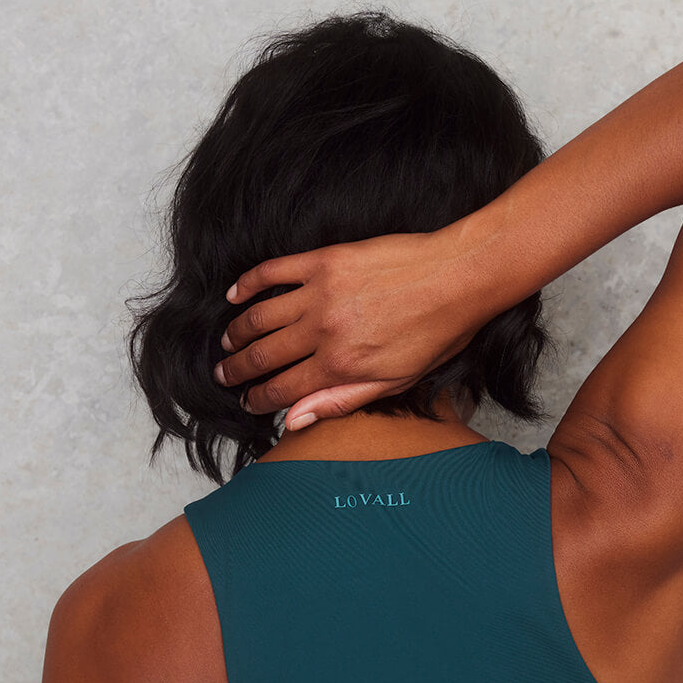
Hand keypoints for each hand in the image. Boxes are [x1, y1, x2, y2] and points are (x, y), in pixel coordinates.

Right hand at [212, 230, 485, 429]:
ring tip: (228, 343)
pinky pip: (272, 272)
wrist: (457, 278)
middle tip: (224, 375)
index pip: (282, 389)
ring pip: (259, 317)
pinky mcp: (323, 261)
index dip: (258, 399)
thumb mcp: (394, 382)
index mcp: (341, 366)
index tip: (246, 401)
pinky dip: (247, 284)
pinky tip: (235, 295)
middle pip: (263, 355)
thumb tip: (295, 420)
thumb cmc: (435, 333)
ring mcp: (320, 293)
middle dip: (237, 370)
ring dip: (237, 333)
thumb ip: (341, 401)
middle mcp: (324, 331)